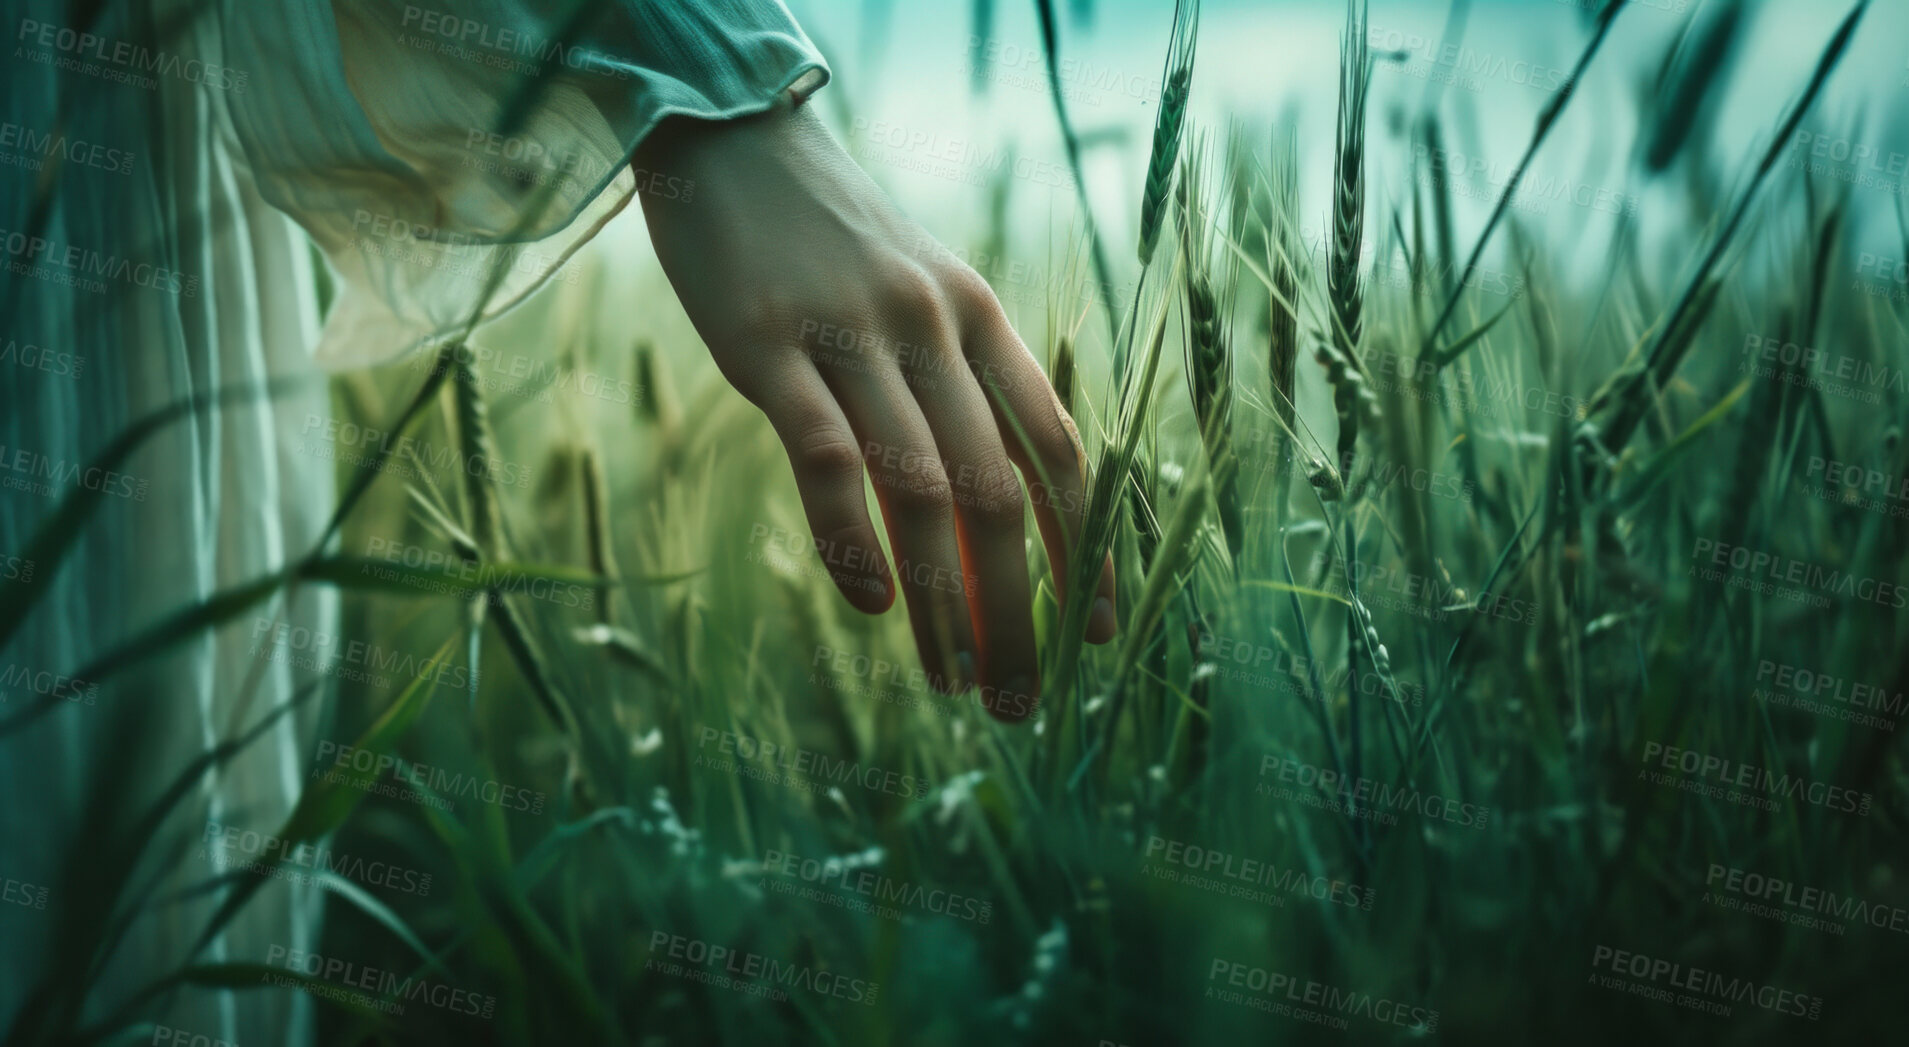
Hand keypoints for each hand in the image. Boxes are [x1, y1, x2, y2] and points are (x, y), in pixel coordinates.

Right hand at [634, 101, 1116, 719]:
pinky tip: (874, 607)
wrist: (729, 136)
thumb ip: (955, 378)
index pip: (1059, 450)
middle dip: (1021, 609)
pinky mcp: (766, 345)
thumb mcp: (917, 290)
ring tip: (951, 680)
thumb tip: (982, 504)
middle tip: (1018, 696)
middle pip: (1001, 492)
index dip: (1087, 551)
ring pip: (923, 489)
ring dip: (947, 602)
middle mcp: (933, 328)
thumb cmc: (827, 234)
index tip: (1095, 637)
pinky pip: (828, 457)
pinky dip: (855, 541)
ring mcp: (851, 336)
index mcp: (979, 317)